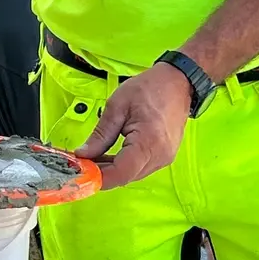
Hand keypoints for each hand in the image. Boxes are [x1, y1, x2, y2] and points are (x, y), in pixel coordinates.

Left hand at [76, 63, 193, 190]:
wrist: (178, 82)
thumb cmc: (150, 88)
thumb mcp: (117, 106)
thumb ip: (100, 134)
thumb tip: (84, 154)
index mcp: (148, 142)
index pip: (121, 173)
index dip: (98, 177)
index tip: (80, 172)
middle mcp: (159, 156)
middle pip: (125, 177)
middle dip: (101, 173)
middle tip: (81, 162)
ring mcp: (165, 158)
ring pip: (132, 175)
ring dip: (112, 170)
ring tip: (94, 157)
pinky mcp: (165, 156)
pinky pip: (140, 168)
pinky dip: (124, 165)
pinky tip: (110, 155)